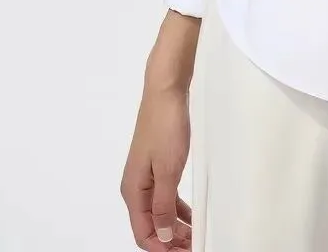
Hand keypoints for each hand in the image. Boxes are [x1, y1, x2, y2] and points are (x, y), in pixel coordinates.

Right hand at [121, 83, 191, 249]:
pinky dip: (177, 209)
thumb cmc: (164, 124)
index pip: (144, 233)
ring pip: (159, 212)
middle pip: (151, 226)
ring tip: (194, 236)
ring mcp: (146, 176)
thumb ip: (163, 206)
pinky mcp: (157, 166)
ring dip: (175, 227)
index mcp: (133, 191)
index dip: (163, 248)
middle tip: (193, 246)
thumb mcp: (167, 171)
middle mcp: (136, 187)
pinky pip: (165, 197)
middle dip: (170, 240)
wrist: (166, 92)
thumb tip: (163, 235)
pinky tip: (190, 216)